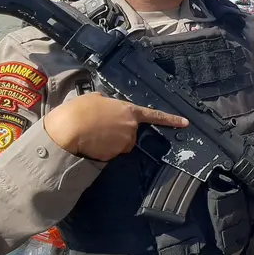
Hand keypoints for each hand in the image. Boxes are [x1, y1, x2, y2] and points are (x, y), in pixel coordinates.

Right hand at [43, 92, 188, 160]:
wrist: (69, 130)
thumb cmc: (80, 110)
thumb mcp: (95, 99)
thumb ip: (107, 103)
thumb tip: (106, 106)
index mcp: (128, 110)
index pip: (154, 115)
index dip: (170, 119)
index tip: (185, 123)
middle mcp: (130, 127)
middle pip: (129, 133)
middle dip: (117, 131)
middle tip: (98, 126)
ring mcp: (123, 143)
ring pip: (119, 144)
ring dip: (109, 142)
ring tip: (91, 134)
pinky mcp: (114, 155)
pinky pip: (110, 153)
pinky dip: (101, 150)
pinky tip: (90, 143)